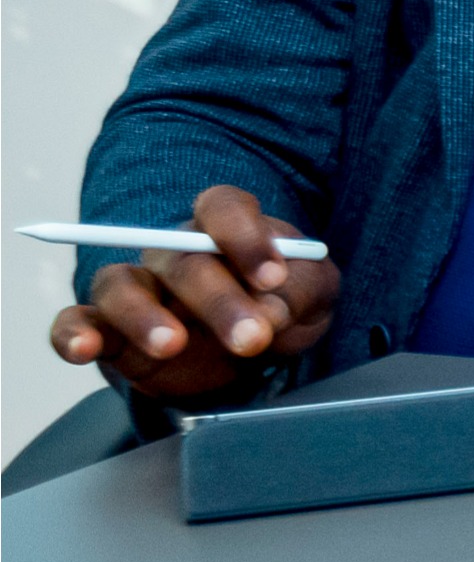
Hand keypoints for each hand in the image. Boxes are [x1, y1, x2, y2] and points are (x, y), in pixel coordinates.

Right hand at [49, 185, 338, 403]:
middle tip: (253, 337)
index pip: (222, 208)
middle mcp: (175, 251)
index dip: (245, 237)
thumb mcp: (313, 293)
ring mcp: (140, 289)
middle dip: (218, 299)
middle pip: (181, 258)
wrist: (261, 353)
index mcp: (225, 227)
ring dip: (143, 315)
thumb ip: (298, 293)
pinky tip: (83, 348)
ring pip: (119, 285)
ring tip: (173, 344)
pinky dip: (72, 333)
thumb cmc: (286, 304)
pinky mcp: (113, 333)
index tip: (273, 277)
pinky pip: (76, 323)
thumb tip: (269, 312)